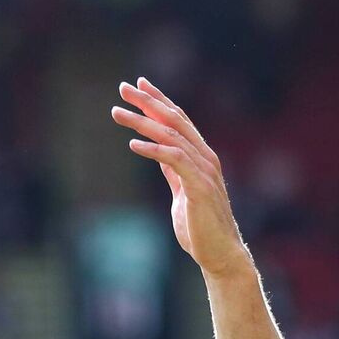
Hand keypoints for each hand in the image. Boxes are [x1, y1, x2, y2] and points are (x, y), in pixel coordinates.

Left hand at [111, 78, 248, 277]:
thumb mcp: (182, 192)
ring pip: (171, 136)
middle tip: (124, 87)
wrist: (220, 254)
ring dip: (142, 122)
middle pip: (174, 120)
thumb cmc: (200, 227)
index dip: (159, 100)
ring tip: (118, 113)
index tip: (139, 84)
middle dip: (148, 101)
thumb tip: (159, 152)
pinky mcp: (199, 187)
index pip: (178, 120)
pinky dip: (154, 150)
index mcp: (201, 157)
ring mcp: (204, 171)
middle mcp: (205, 157)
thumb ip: (173, 171)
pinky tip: (133, 145)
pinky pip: (175, 160)